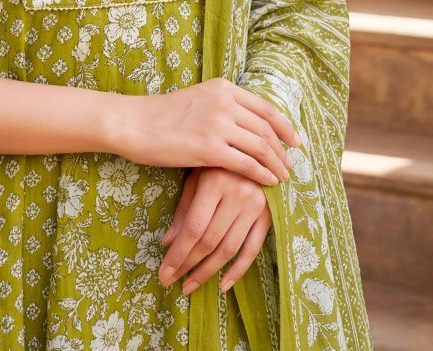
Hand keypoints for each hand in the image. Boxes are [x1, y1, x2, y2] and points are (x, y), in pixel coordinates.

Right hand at [116, 77, 299, 185]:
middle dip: (283, 150)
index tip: (295, 141)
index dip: (285, 126)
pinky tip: (267, 183)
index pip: (265, 108)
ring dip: (276, 164)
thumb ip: (222, 106)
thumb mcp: (197, 99)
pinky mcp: (209, 148)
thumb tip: (248, 125)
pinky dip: (262, 174)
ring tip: (282, 177)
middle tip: (290, 165)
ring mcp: (218, 124)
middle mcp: (224, 102)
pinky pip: (247, 164)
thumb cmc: (161, 115)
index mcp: (223, 87)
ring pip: (261, 147)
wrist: (134, 123)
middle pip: (267, 129)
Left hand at [157, 166, 272, 294]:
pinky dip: (238, 270)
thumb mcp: (196, 176)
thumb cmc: (217, 162)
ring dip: (208, 272)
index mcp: (215, 183)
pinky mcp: (268, 216)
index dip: (178, 254)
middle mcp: (237, 195)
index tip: (164, 273)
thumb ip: (184, 209)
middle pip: (210, 241)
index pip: (194, 228)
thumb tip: (168, 244)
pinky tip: (223, 285)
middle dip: (188, 265)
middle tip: (171, 282)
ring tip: (190, 285)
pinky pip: (253, 249)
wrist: (253, 146)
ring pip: (229, 249)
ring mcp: (255, 207)